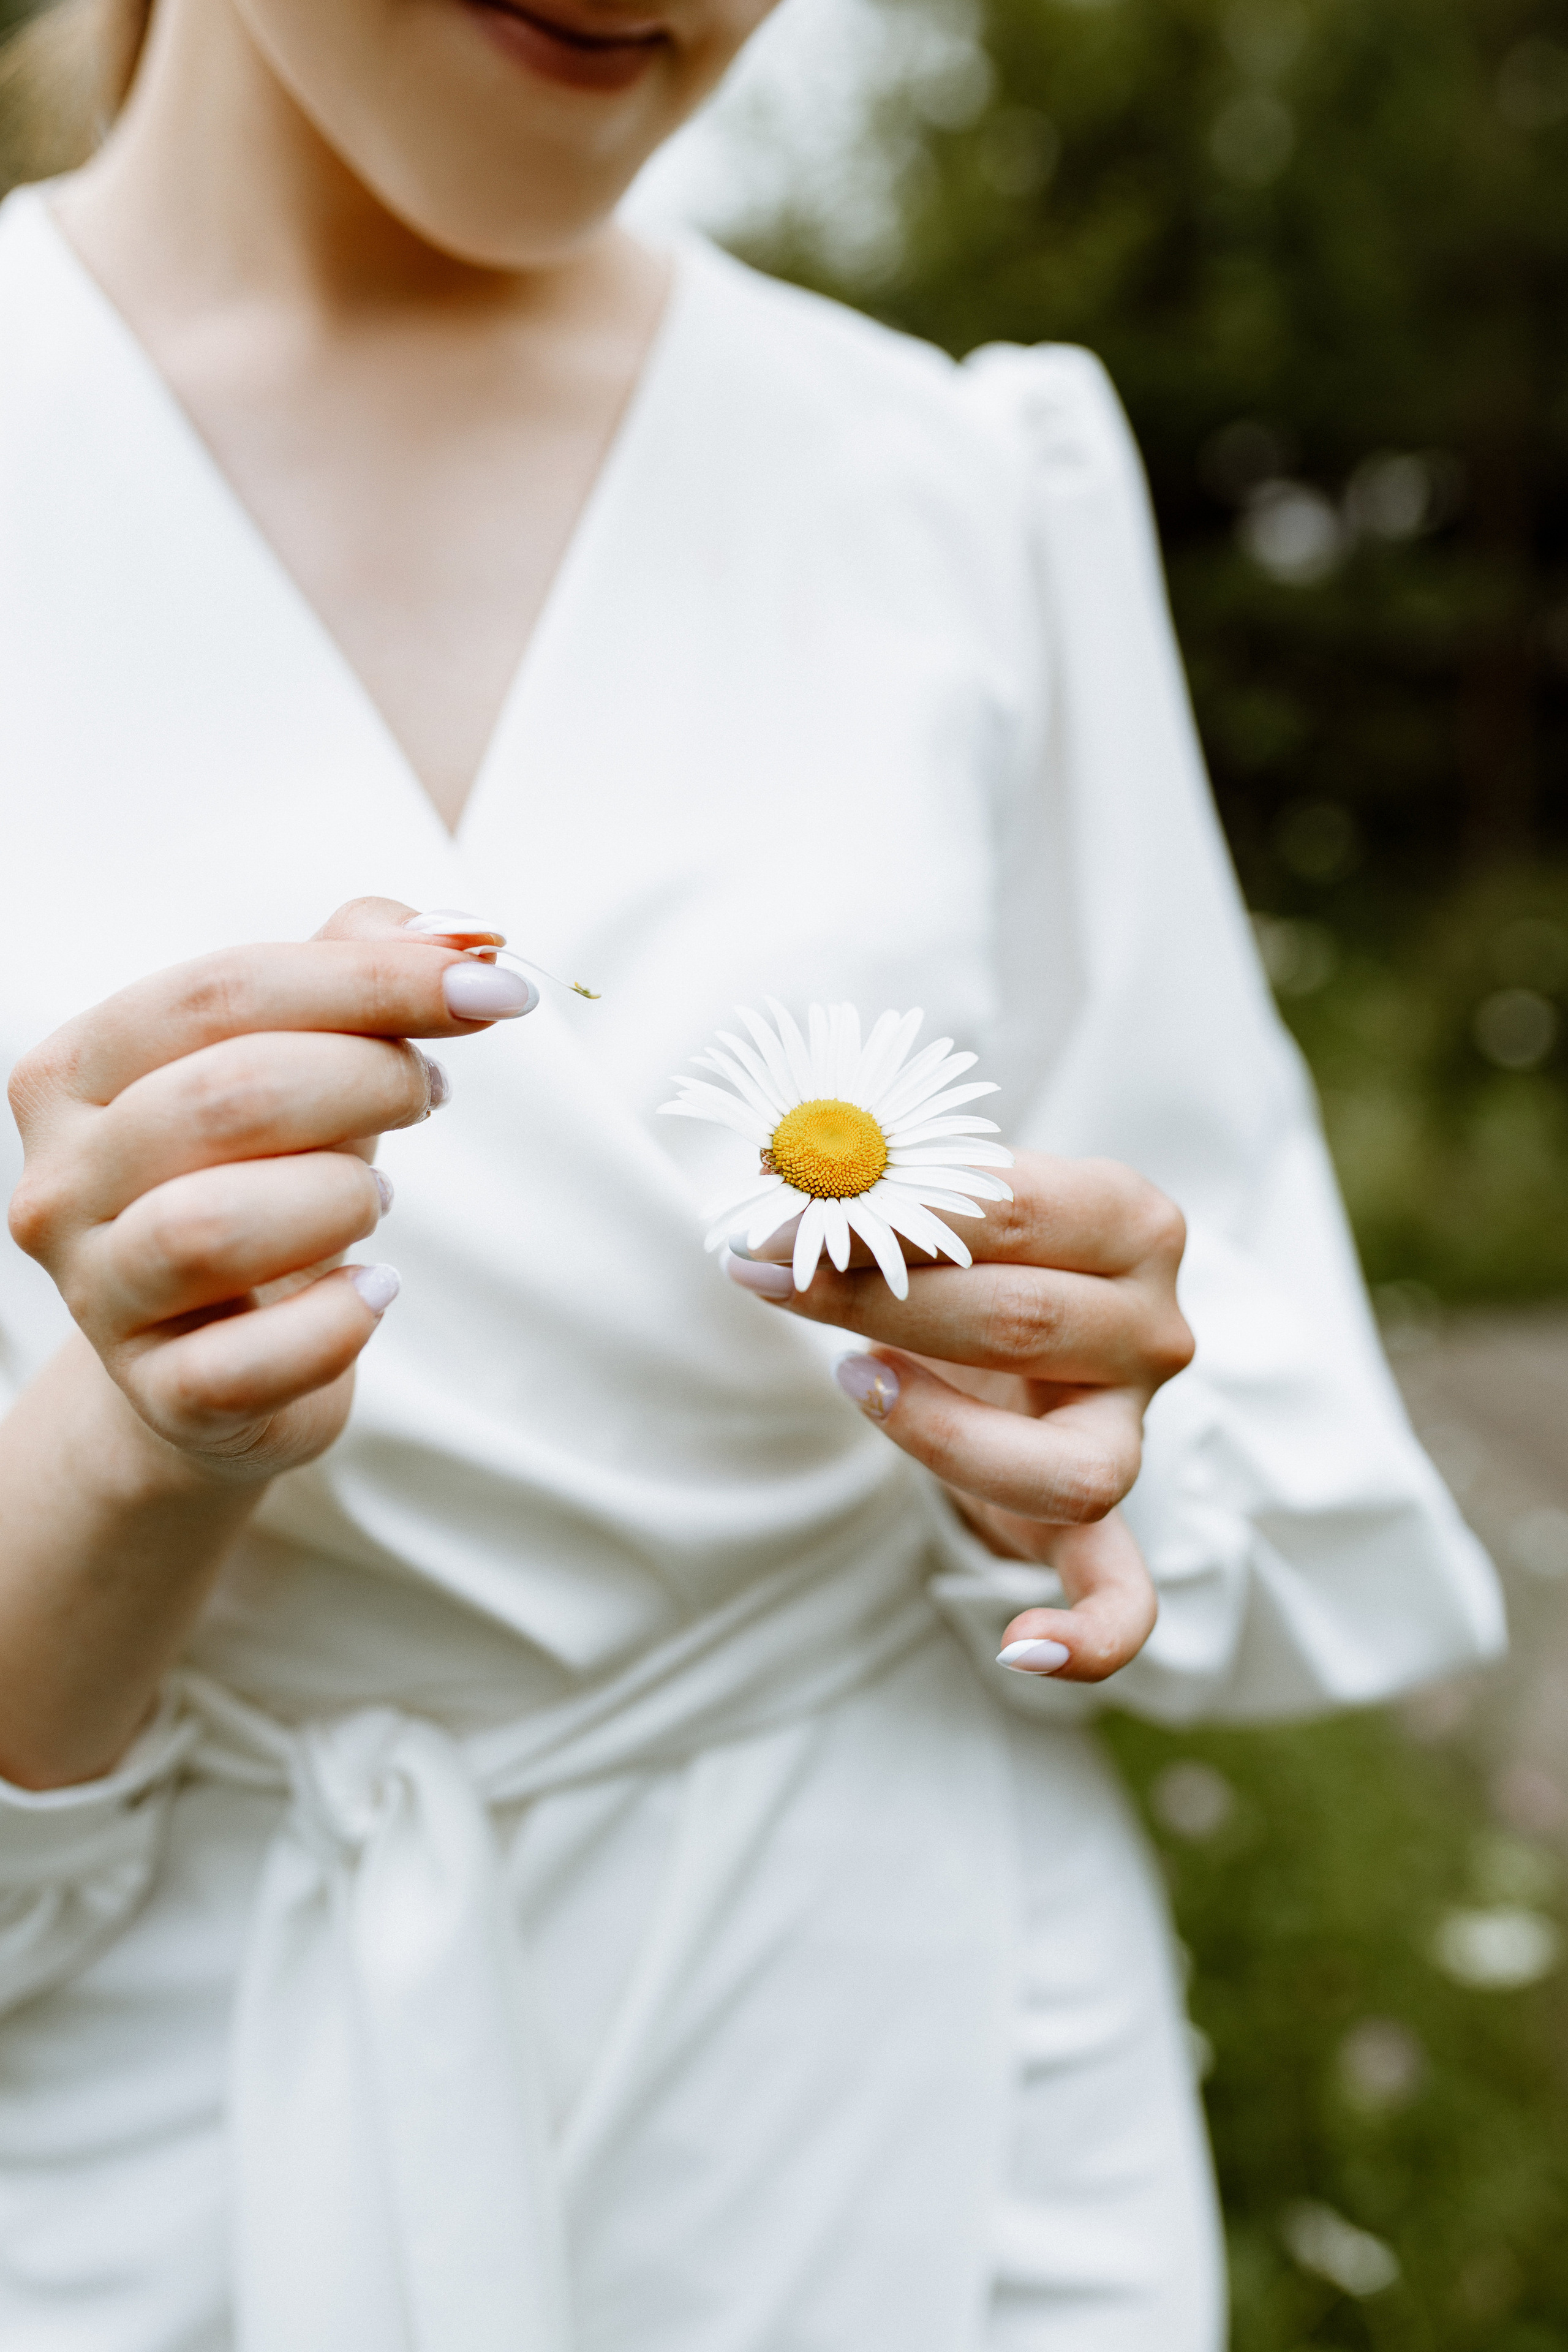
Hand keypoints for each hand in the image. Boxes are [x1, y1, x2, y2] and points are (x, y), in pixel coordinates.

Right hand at [6, 897, 528, 1486]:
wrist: (215, 1361)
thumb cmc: (261, 1178)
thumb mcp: (300, 1059)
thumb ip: (359, 972)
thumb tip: (460, 933)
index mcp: (78, 1070)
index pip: (224, 989)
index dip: (372, 980)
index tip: (493, 991)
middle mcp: (64, 1179)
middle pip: (226, 1096)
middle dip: (368, 1080)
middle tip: (429, 1092)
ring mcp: (99, 1294)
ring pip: (215, 1227)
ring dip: (338, 1197)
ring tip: (374, 1196)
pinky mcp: (161, 1395)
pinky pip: (249, 1360)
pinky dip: (337, 1321)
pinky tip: (376, 1291)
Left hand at [726, 1153, 1192, 1683]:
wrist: (1026, 1336)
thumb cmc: (976, 1251)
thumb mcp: (946, 1200)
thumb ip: (882, 1180)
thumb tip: (772, 1162)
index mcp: (1133, 1221)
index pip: (1009, 1207)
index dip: (886, 1211)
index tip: (775, 1216)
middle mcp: (1155, 1328)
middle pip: (1021, 1322)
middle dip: (875, 1298)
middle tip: (764, 1276)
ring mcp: (1136, 1430)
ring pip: (1064, 1466)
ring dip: (940, 1432)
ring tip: (855, 1382)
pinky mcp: (1107, 1519)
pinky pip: (1123, 1595)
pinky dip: (1094, 1634)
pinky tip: (1023, 1646)